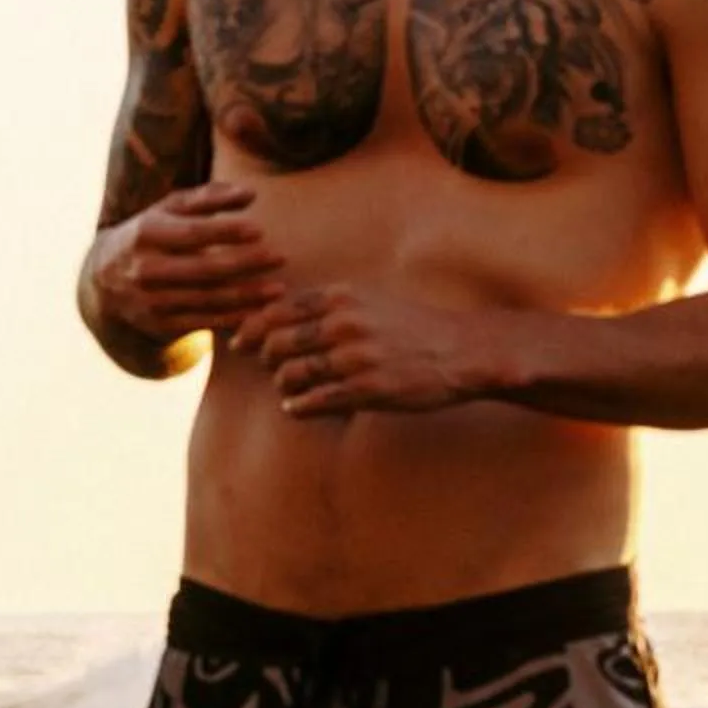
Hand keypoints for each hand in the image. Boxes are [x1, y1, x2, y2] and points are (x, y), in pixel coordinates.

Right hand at [91, 181, 285, 342]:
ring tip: (280, 289)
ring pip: (209, 299)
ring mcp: (152, 299)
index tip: (259, 231)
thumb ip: (210, 199)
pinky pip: (206, 322)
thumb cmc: (151, 235)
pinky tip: (262, 313)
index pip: (193, 233)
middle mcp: (146, 268)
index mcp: (146, 233)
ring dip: (248, 296)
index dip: (226, 232)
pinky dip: (235, 318)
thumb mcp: (169, 211)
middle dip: (246, 264)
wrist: (104, 281)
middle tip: (281, 258)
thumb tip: (252, 193)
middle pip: (205, 268)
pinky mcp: (161, 324)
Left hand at [231, 283, 491, 417]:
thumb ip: (330, 306)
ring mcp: (356, 358)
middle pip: (276, 343)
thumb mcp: (371, 301)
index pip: (274, 311)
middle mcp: (343, 324)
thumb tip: (286, 316)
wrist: (465, 352)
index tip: (242, 344)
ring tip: (289, 392)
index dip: (250, 329)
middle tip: (272, 370)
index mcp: (340, 298)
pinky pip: (316, 401)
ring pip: (292, 374)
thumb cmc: (417, 327)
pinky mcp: (369, 389)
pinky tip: (297, 409)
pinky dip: (298, 407)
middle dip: (266, 360)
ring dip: (284, 386)